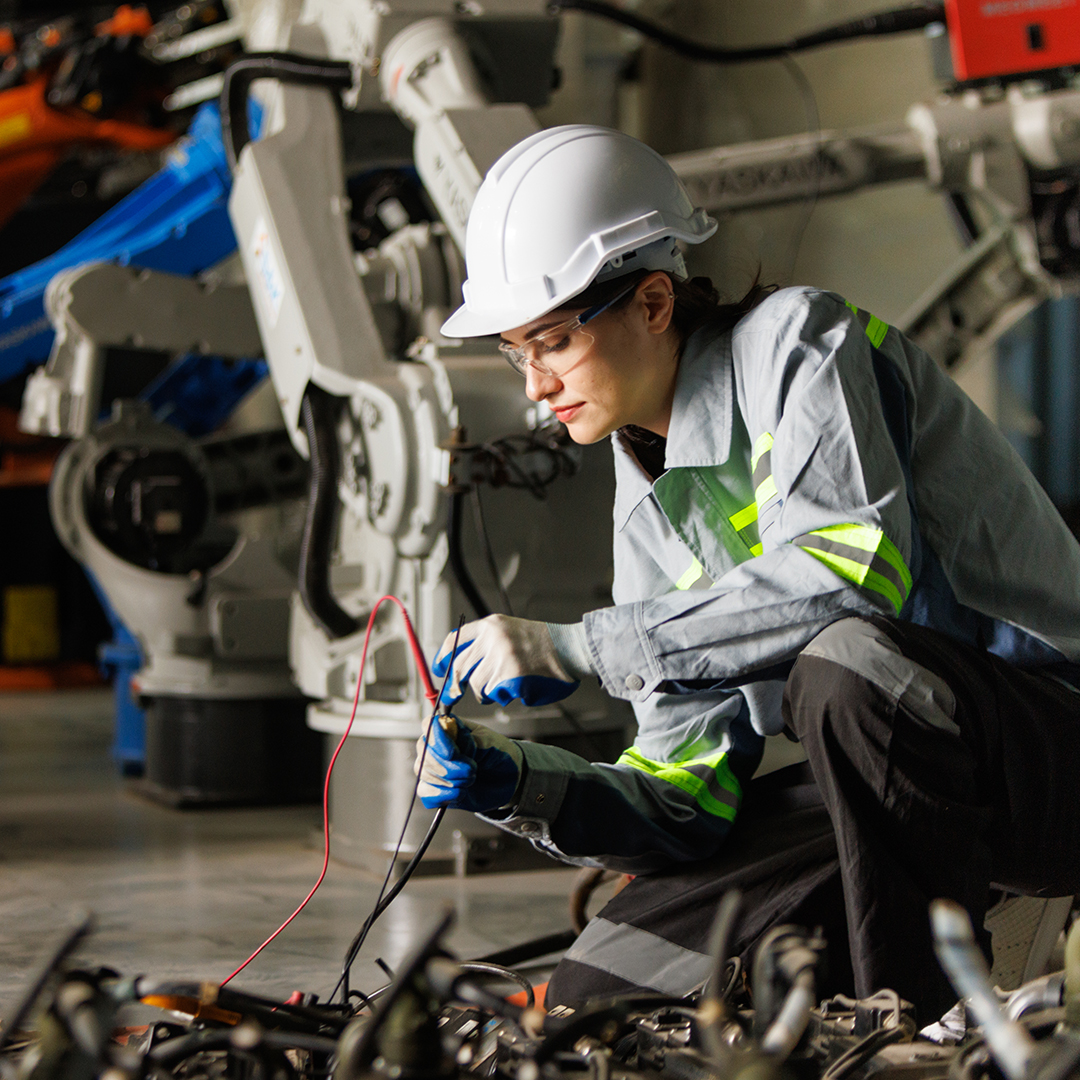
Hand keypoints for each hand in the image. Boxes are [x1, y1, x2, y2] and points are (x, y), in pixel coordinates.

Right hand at [414, 714, 523, 811]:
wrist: (507, 777)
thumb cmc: (497, 753)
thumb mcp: (490, 743)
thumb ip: (472, 742)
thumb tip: (456, 742)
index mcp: (449, 727)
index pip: (429, 726)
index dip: (436, 739)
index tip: (452, 753)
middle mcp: (435, 746)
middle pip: (426, 754)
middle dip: (450, 767)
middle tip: (473, 769)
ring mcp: (433, 768)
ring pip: (425, 775)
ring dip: (452, 781)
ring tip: (471, 778)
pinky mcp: (434, 789)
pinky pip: (426, 794)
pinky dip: (444, 796)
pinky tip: (461, 793)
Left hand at [432, 615, 578, 707]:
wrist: (569, 648)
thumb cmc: (542, 643)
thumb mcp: (509, 631)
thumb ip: (485, 644)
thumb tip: (458, 669)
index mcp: (490, 625)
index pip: (455, 640)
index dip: (443, 657)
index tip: (440, 669)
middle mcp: (492, 639)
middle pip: (460, 668)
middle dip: (457, 685)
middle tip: (456, 694)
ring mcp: (501, 658)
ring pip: (477, 686)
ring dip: (486, 692)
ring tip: (504, 686)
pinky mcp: (511, 677)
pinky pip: (495, 694)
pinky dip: (504, 696)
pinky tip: (518, 687)